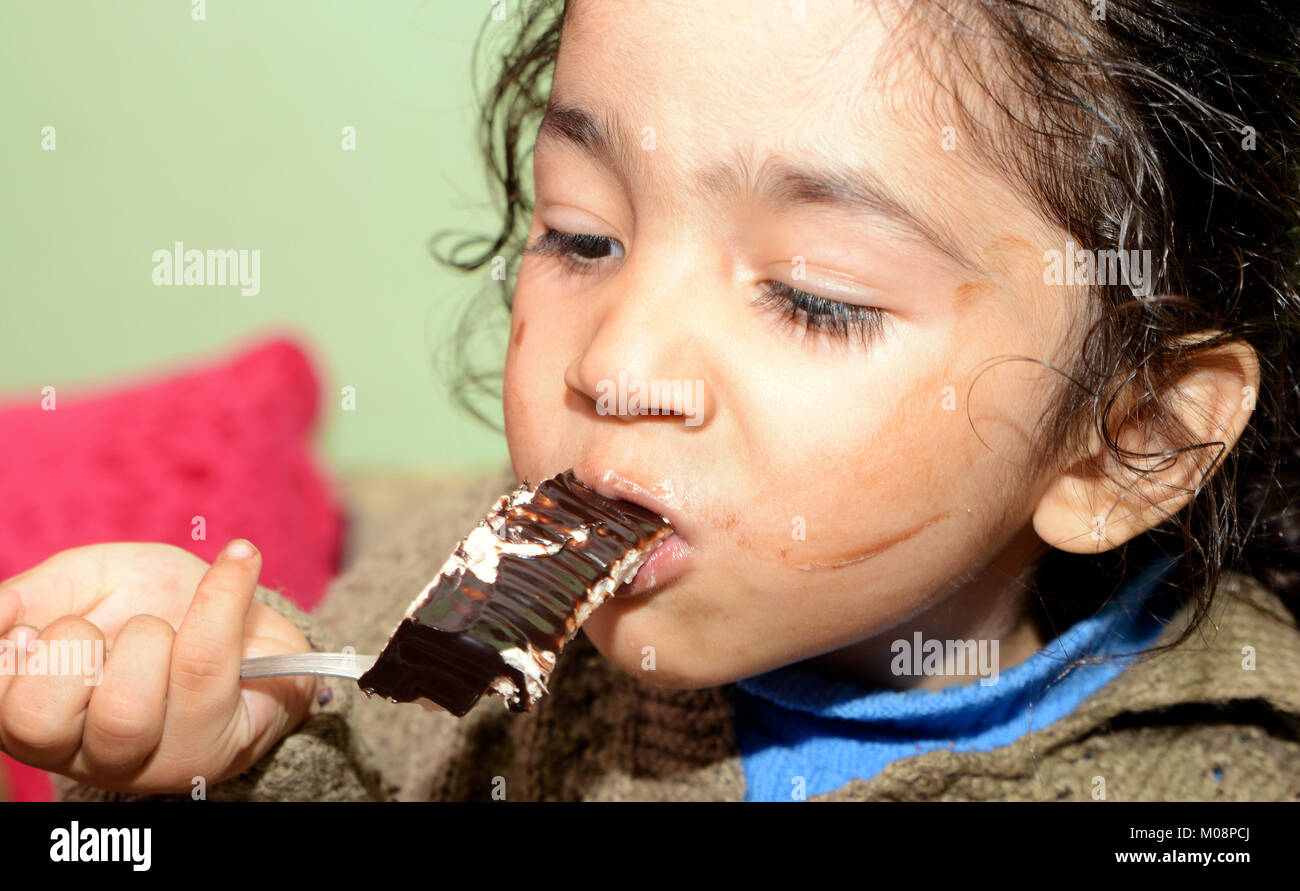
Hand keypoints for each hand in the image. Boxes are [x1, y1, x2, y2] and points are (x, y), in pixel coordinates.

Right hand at [0, 540, 316, 794]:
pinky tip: (239, 559)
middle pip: (40, 723)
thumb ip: (28, 598)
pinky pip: (207, 665)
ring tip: (165, 626)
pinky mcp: (217, 748)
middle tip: (102, 630)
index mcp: (42, 718)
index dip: (8, 661)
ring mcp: (154, 760)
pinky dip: (223, 593)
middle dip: (70, 648)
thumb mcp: (84, 584)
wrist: (248, 616)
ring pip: (124, 711)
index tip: (33, 629)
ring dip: (147, 638)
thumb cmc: (154, 603)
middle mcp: (89, 752)